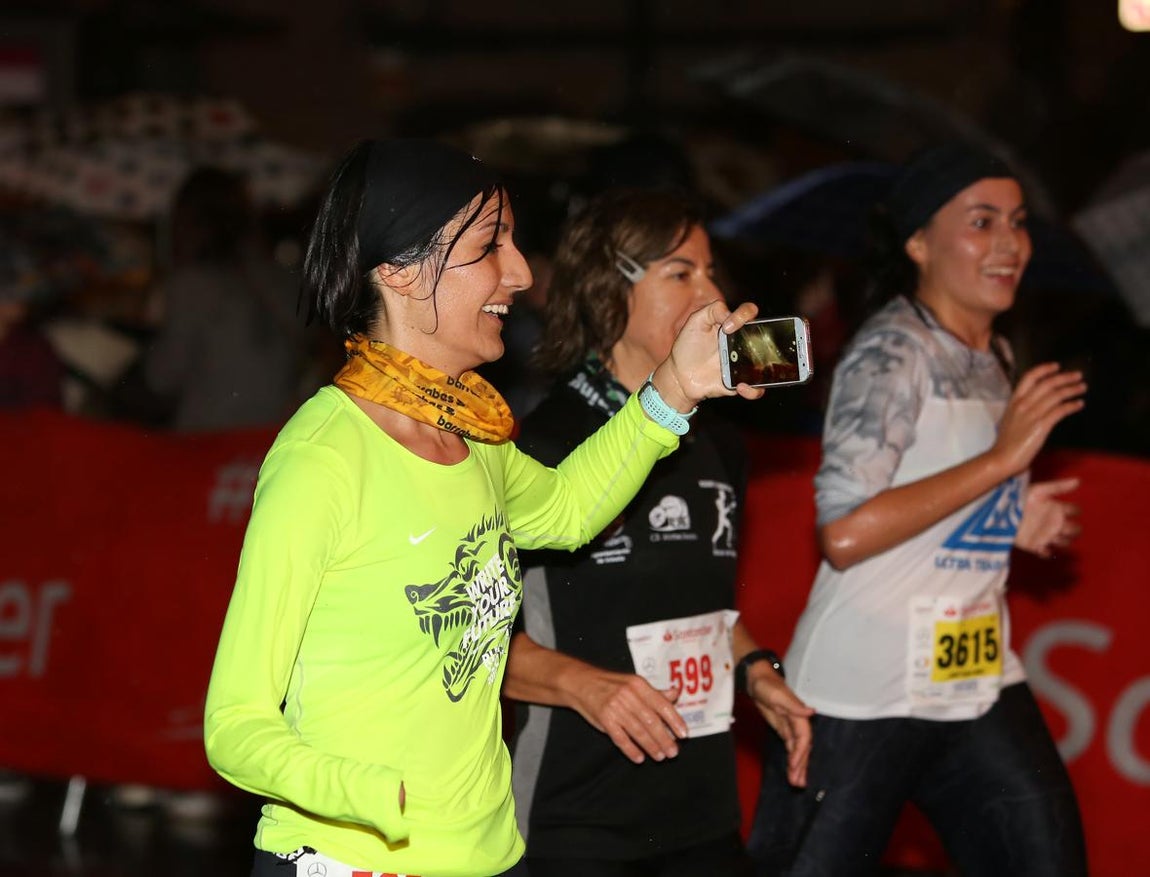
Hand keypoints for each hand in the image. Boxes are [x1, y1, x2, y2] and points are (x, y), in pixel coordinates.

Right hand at [569, 668, 687, 763]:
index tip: (683, 734)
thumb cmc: (611, 685)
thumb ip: (655, 692)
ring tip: (660, 756)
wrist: (581, 683)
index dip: (674, 720)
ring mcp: (615, 707)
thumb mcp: (633, 683)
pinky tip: (639, 758)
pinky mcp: (604, 719)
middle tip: (673, 752)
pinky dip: (630, 749)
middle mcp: (628, 695)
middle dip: (664, 738)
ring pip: (637, 731)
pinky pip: (620, 738)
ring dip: (650, 746)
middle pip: (651, 721)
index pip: (661, 704)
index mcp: (639, 684)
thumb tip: (677, 693)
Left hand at [651, 301, 764, 411]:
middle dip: (764, 340)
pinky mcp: (739, 383)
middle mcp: (742, 344)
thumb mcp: (695, 321)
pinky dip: (753, 390)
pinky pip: (756, 389)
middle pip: (765, 337)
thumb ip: (713, 310)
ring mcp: (742, 364)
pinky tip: (740, 386)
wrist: (680, 375)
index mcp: (732, 327)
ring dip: (764, 367)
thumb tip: (730, 315)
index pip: (749, 313)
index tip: (727, 327)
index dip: (744, 315)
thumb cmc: (688, 346)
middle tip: (742, 347)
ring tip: (746, 368)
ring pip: (766, 365)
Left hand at [745, 664, 814, 787]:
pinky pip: (791, 748)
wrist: (757, 680)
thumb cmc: (767, 685)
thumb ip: (794, 705)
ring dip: (798, 766)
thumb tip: (811, 712)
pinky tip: (793, 771)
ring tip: (797, 784)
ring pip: (797, 750)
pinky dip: (792, 760)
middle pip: (803, 747)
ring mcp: (791, 728)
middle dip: (801, 765)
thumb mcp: (777, 694)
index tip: (795, 765)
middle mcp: (798, 723)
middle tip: (798, 783)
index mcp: (798, 715)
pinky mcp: (784, 730)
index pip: (803, 737)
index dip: (800, 752)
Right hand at [991, 363, 1085, 476]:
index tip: (1057, 366)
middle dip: (1065, 378)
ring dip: (1072, 390)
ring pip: (1056, 395)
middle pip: (1047, 384)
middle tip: (1078, 376)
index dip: (1044, 370)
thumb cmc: (1006, 442)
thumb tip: (1037, 402)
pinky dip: (1071, 406)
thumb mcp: (1010, 418)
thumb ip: (1022, 408)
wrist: (1003, 457)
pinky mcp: (1041, 425)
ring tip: (1082, 388)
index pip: (1030, 377)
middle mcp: (1023, 404)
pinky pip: (1060, 411)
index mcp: (1014, 401)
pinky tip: (1079, 404)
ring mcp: (1032, 414)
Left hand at [1015, 477, 1081, 557]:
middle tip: (1062, 526)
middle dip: (1073, 529)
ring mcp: (1045, 534)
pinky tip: (1042, 547)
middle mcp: (1053, 522)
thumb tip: (1078, 481)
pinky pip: (1046, 553)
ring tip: (1054, 536)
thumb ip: (1058, 487)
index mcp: (1056, 508)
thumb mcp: (1039, 490)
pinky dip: (1047, 553)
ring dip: (1064, 541)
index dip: (1074, 510)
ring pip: (1065, 542)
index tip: (1067, 510)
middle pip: (1074, 529)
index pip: (1074, 511)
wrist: (1001, 513)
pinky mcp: (1035, 544)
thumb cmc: (1020, 498)